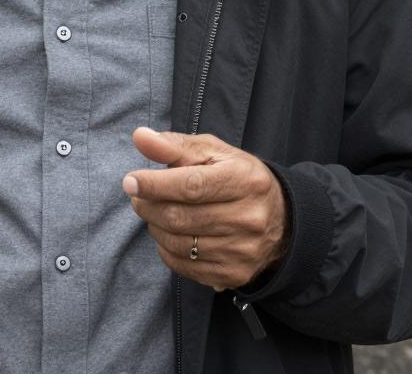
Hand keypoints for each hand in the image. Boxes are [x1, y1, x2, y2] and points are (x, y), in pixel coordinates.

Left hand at [123, 127, 287, 291]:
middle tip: (138, 196)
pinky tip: (167, 234)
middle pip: (180, 217)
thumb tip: (140, 137)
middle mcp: (248, 218)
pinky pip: (185, 266)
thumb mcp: (212, 151)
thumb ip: (174, 145)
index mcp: (244, 180)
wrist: (280, 219)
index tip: (130, 181)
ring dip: (155, 227)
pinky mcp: (234, 274)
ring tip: (154, 212)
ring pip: (179, 244)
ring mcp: (243, 250)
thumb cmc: (236, 176)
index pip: (191, 186)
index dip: (155, 184)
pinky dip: (166, 249)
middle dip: (148, 206)